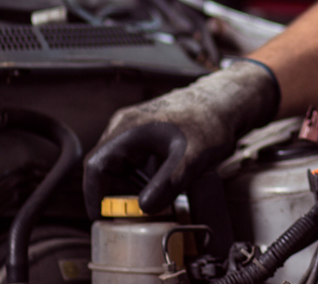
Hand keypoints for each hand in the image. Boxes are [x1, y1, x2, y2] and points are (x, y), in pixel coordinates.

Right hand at [82, 60, 278, 215]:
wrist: (224, 102)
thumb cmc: (209, 120)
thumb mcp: (191, 157)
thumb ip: (168, 182)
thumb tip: (145, 208)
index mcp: (128, 128)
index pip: (95, 166)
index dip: (93, 194)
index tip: (100, 216)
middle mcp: (124, 127)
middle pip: (104, 168)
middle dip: (113, 194)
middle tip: (129, 216)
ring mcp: (133, 129)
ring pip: (118, 166)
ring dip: (128, 187)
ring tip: (150, 202)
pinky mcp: (144, 135)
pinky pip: (132, 161)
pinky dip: (140, 179)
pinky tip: (160, 186)